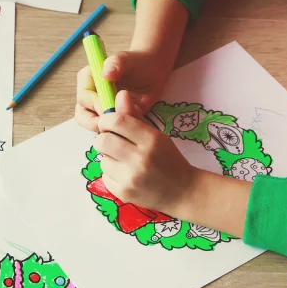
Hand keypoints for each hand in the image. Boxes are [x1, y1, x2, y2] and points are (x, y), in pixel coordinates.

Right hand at [75, 49, 172, 132]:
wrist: (151, 71)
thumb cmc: (137, 63)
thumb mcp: (128, 59)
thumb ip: (117, 62)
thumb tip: (106, 73)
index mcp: (88, 79)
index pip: (83, 97)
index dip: (95, 106)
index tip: (111, 108)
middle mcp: (89, 95)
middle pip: (82, 115)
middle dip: (97, 123)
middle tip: (116, 123)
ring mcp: (97, 108)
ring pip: (92, 125)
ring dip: (106, 129)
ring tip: (125, 125)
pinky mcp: (108, 118)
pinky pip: (106, 130)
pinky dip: (115, 132)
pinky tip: (129, 127)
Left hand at [94, 92, 250, 235]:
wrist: (184, 192)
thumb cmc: (168, 159)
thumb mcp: (156, 134)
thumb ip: (135, 116)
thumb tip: (120, 94)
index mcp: (151, 139)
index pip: (116, 121)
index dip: (106, 120)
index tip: (108, 124)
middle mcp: (140, 158)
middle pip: (102, 141)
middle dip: (104, 139)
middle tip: (113, 142)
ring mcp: (131, 178)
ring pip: (102, 159)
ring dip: (109, 158)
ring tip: (124, 161)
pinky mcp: (124, 193)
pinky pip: (105, 176)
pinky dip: (112, 174)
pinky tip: (126, 175)